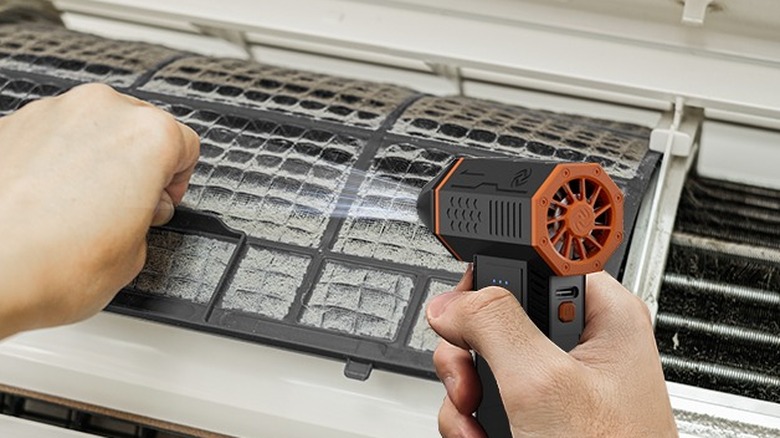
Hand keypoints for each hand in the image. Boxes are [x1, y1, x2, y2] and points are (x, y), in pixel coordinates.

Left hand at [0, 84, 198, 337]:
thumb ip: (143, 219)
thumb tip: (132, 213)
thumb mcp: (134, 257)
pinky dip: (52, 163)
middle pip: (138, 128)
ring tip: (78, 211)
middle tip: (125, 208)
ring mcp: (50, 113)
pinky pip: (48, 138)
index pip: (185, 146)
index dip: (177, 181)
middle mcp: (99, 111)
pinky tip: (44, 204)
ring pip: (90, 129)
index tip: (162, 201)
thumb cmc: (49, 266)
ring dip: (93, 161)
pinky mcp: (9, 125)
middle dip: (135, 165)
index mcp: (146, 136)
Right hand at [426, 267, 676, 436]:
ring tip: (480, 421)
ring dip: (466, 392)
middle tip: (474, 379)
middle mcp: (580, 342)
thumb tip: (453, 302)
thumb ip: (494, 325)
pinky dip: (473, 417)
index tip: (465, 303)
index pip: (534, 262)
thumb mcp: (542, 382)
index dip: (493, 278)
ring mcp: (556, 380)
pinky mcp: (537, 410)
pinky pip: (486, 394)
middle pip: (496, 315)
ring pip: (483, 359)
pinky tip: (485, 435)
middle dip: (470, 352)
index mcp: (602, 315)